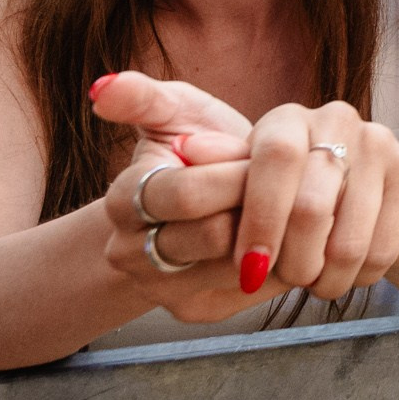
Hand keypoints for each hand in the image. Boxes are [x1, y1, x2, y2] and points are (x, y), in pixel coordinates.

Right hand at [91, 72, 268, 319]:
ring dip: (276, 234)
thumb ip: (143, 97)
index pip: (187, 194)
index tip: (261, 154)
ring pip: (237, 267)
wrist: (206, 204)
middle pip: (214, 235)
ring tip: (294, 205)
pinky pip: (253, 291)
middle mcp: (130, 253)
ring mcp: (160, 289)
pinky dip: (282, 260)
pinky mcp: (195, 311)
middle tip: (291, 182)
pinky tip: (291, 234)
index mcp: (124, 200)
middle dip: (259, 204)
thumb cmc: (196, 147)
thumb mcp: (173, 112)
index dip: (234, 174)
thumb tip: (104, 88)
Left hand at [186, 101, 398, 302]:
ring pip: (349, 239)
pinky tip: (342, 273)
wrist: (367, 191)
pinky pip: (382, 248)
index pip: (276, 159)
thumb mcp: (247, 181)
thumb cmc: (290, 191)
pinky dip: (357, 277)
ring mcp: (380, 144)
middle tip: (283, 283)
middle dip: (292, 260)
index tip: (249, 268)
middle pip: (313, 205)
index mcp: (288, 120)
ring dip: (325, 278)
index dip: (262, 218)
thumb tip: (186, 148)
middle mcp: (337, 119)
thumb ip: (219, 171)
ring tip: (311, 283)